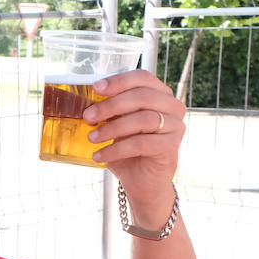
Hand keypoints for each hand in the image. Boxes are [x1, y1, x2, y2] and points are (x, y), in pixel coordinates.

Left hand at [84, 69, 185, 203]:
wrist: (142, 180)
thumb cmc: (127, 149)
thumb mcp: (115, 125)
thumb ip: (108, 111)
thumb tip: (82, 102)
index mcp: (159, 94)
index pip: (142, 78)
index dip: (119, 81)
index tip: (96, 88)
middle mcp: (172, 107)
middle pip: (142, 97)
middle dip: (111, 105)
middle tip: (88, 116)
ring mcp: (175, 126)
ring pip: (142, 119)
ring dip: (112, 128)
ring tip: (91, 138)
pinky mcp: (171, 147)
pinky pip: (141, 143)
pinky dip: (116, 149)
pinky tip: (100, 156)